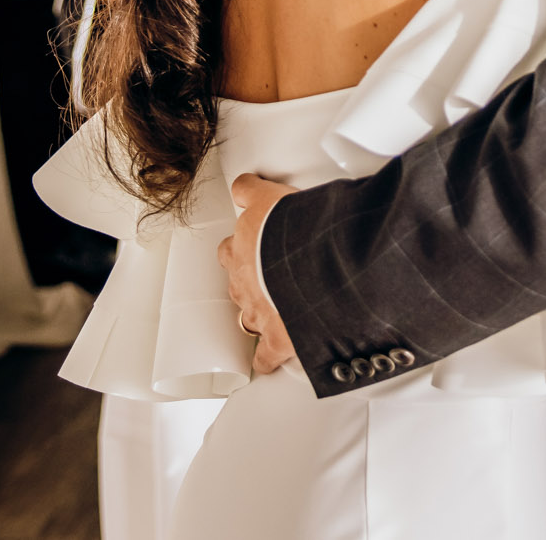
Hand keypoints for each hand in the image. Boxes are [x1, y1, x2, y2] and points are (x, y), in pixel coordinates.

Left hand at [217, 174, 299, 375]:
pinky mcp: (277, 338)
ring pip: (247, 315)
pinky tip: (269, 361)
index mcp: (244, 245)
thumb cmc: (298, 226)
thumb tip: (243, 184)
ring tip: (272, 311)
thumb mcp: (274, 195)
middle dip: (248, 277)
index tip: (252, 244)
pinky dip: (267, 359)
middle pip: (235, 279)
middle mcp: (244, 279)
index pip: (231, 245)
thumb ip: (256, 191)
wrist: (314, 260)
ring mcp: (259, 310)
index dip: (243, 245)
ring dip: (258, 313)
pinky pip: (265, 355)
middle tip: (265, 274)